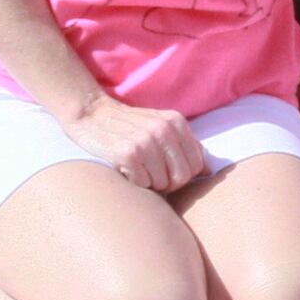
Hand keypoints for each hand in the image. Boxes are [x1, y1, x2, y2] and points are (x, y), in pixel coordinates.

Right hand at [71, 95, 208, 193]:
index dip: (182, 175)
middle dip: (167, 183)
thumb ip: (185, 144)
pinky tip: (125, 167)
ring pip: (162, 184)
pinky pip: (142, 183)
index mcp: (176, 122)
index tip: (166, 170)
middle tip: (150, 174)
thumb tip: (209, 170)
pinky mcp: (128, 153)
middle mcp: (164, 130)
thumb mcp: (161, 126)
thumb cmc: (128, 127)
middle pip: (182, 178)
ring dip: (148, 182)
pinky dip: (134, 181)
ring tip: (136, 167)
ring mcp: (146, 141)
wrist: (90, 115)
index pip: (196, 165)